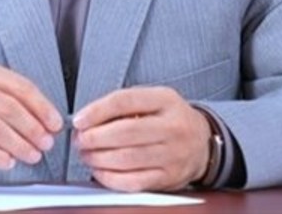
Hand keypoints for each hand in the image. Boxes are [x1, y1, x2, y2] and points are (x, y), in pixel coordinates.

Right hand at [0, 60, 63, 172]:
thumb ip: (19, 105)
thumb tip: (50, 125)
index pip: (19, 86)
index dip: (41, 107)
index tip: (56, 125)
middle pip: (8, 106)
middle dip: (32, 128)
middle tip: (46, 144)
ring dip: (18, 144)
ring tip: (33, 155)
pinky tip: (9, 162)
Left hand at [72, 86, 211, 190]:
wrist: (203, 143)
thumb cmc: (168, 118)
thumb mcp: (152, 100)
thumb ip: (121, 105)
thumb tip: (86, 119)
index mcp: (165, 100)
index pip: (125, 101)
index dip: (96, 111)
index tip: (78, 120)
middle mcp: (173, 127)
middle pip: (125, 132)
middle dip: (94, 137)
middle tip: (79, 140)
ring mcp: (174, 155)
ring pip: (127, 158)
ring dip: (99, 158)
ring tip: (86, 154)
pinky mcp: (170, 178)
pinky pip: (135, 181)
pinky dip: (111, 178)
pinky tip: (99, 171)